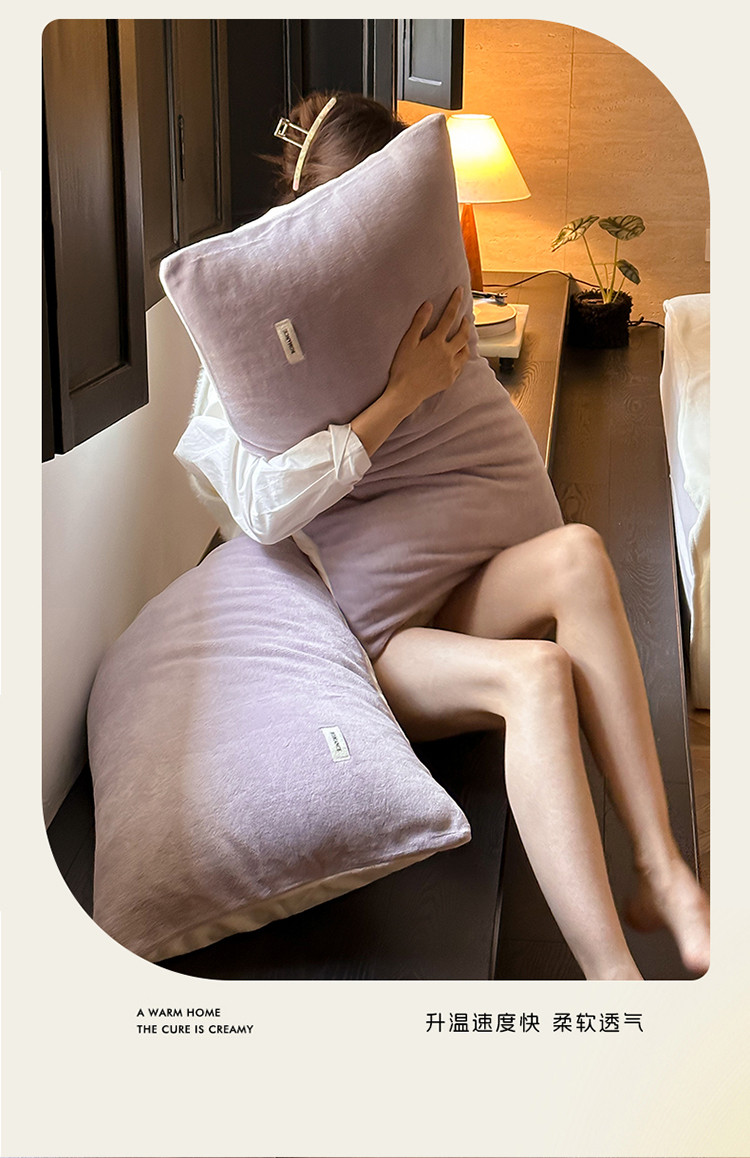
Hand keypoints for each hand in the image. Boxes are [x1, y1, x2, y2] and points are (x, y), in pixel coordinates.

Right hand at [384, 286, 470, 413]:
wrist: (406, 393)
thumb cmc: (403, 367)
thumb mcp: (408, 342)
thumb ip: (419, 323)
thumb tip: (429, 305)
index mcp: (436, 342)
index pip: (449, 317)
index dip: (455, 302)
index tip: (459, 291)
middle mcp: (447, 353)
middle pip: (463, 334)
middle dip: (465, 324)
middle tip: (464, 318)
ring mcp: (451, 367)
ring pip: (465, 351)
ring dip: (465, 342)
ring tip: (463, 338)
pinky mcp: (451, 378)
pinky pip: (461, 366)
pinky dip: (461, 358)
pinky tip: (457, 356)